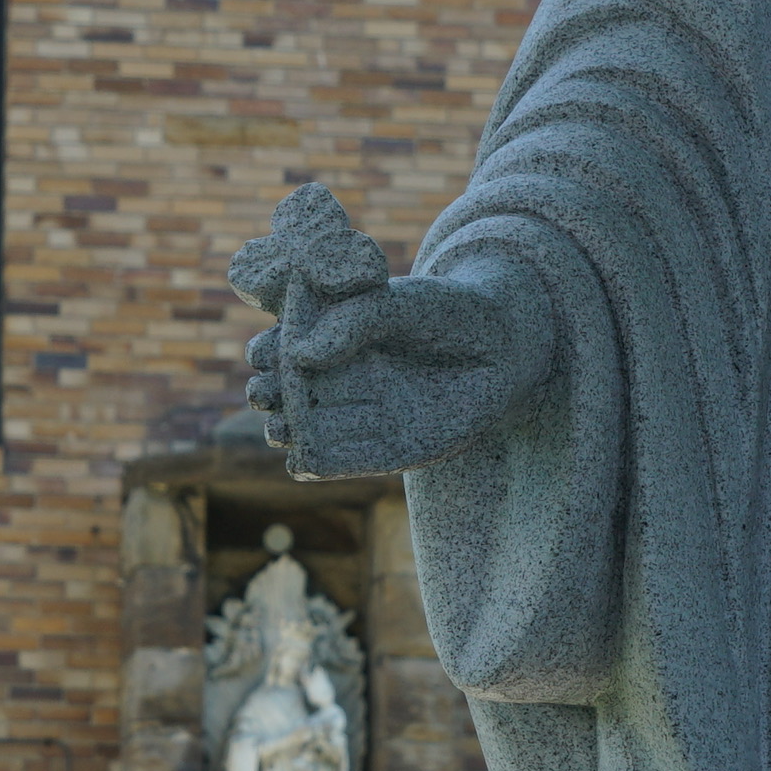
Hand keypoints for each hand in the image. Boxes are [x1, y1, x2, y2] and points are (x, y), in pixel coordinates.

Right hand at [231, 182, 556, 479]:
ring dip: (285, 430)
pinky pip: (338, 463)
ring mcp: (358, 413)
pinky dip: (315, 464)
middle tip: (268, 392)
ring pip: (303, 430)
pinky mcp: (382, 449)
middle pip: (283, 391)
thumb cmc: (450, 314)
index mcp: (333, 334)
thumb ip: (353, 322)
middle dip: (266, 393)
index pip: (281, 345)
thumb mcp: (400, 305)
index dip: (265, 351)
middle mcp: (340, 376)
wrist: (505, 350)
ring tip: (283, 424)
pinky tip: (303, 459)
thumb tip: (302, 355)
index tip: (265, 352)